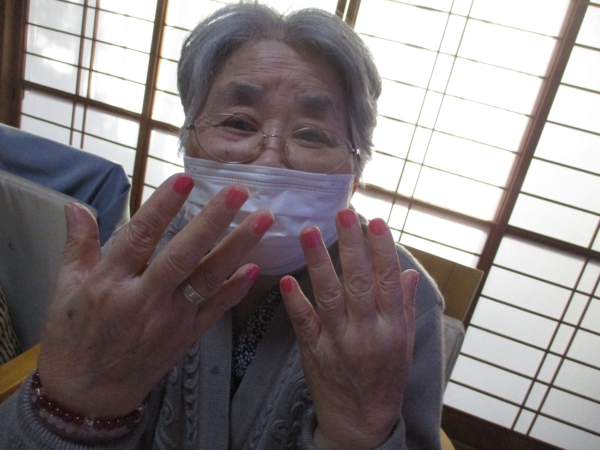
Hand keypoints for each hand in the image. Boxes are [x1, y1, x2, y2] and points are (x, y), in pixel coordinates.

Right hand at [37, 174, 273, 417]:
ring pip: (208, 279)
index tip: (185, 179)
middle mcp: (144, 300)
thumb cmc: (73, 337)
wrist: (88, 395)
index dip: (163, 207)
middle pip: (183, 255)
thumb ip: (77, 245)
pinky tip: (253, 267)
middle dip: (213, 221)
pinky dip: (235, 289)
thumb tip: (75, 206)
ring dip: (238, 248)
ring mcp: (170, 320)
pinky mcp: (186, 336)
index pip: (139, 237)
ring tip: (262, 220)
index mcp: (109, 283)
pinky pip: (215, 309)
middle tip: (239, 192)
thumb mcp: (64, 289)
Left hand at [280, 209, 417, 448]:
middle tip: (342, 213)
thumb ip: (405, 306)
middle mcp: (368, 332)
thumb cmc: (386, 378)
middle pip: (358, 282)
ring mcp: (339, 342)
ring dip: (319, 262)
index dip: (382, 248)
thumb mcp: (405, 344)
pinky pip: (304, 323)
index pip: (389, 280)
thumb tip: (408, 272)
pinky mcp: (314, 352)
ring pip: (329, 296)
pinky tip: (287, 279)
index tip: (374, 220)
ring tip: (309, 231)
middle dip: (350, 245)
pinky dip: (295, 302)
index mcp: (393, 327)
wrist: (361, 423)